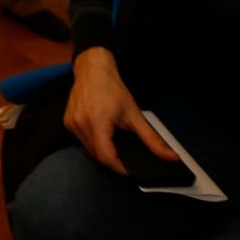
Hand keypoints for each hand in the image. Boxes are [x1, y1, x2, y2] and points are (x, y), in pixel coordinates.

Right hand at [63, 47, 175, 174]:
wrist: (92, 70)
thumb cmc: (113, 89)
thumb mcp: (135, 115)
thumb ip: (152, 139)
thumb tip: (172, 157)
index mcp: (97, 121)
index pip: (106, 157)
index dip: (120, 167)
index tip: (131, 170)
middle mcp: (80, 124)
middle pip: (97, 156)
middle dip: (113, 160)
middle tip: (126, 156)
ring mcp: (71, 123)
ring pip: (88, 150)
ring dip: (102, 152)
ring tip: (114, 143)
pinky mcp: (67, 122)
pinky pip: (81, 141)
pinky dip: (93, 143)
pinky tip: (102, 134)